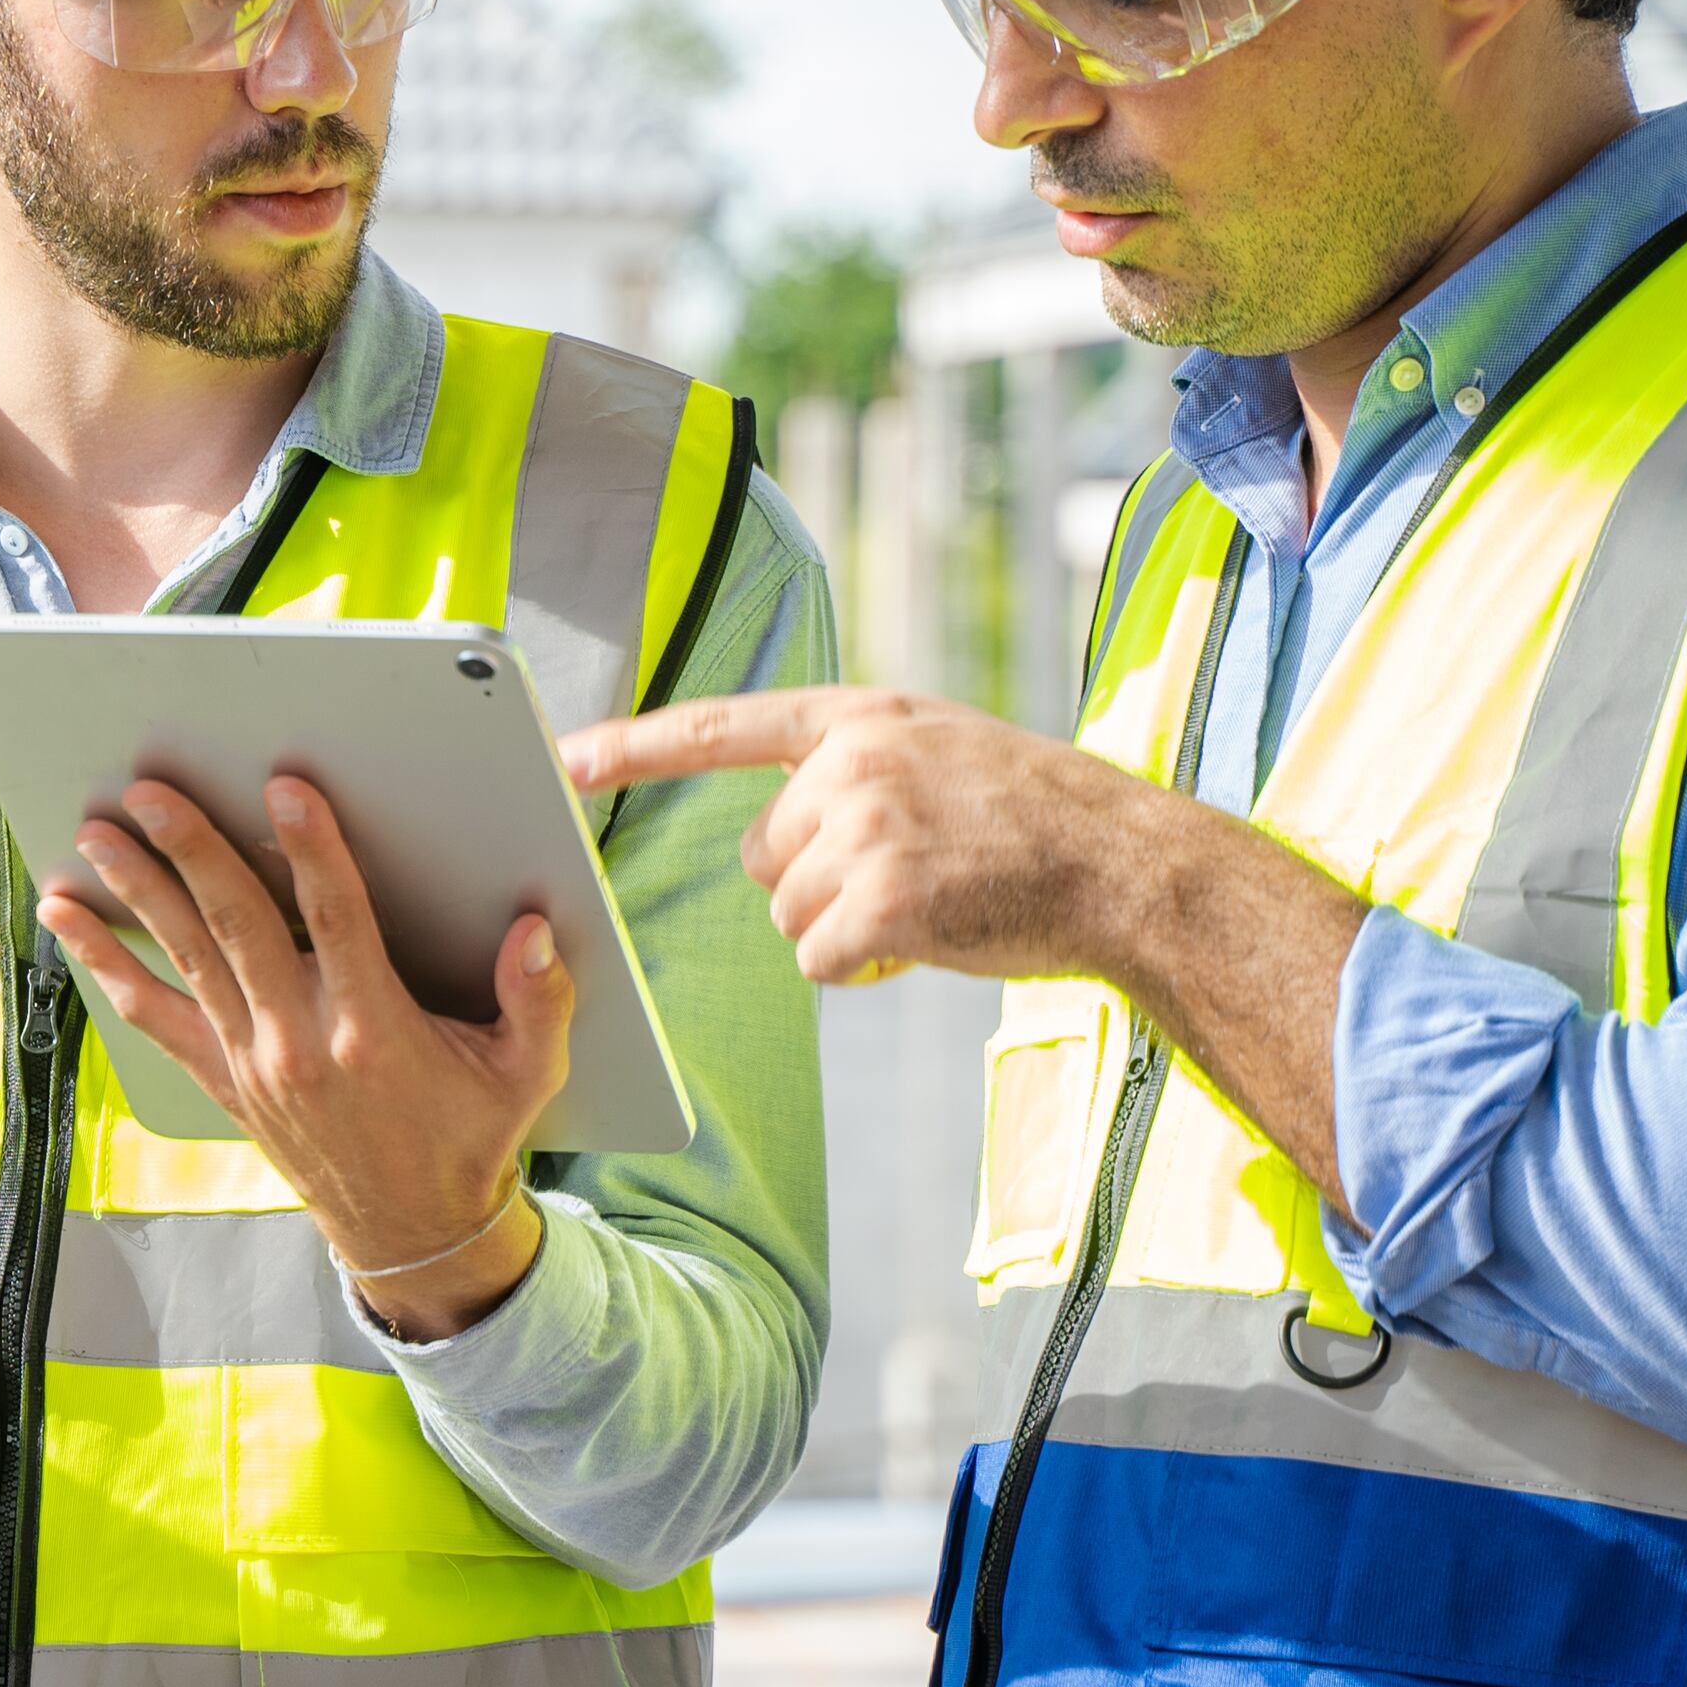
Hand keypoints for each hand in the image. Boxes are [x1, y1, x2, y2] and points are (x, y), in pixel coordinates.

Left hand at [39, 773, 565, 1341]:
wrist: (411, 1233)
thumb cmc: (469, 1140)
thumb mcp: (526, 1074)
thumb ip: (539, 1000)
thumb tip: (535, 931)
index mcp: (373, 1029)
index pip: (337, 919)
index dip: (311, 850)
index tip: (282, 790)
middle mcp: (300, 1041)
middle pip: (236, 926)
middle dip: (190, 852)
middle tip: (150, 793)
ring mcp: (253, 1061)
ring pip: (185, 959)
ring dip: (137, 892)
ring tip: (96, 835)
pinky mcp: (224, 1079)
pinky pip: (154, 1014)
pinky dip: (108, 965)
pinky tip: (70, 920)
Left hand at [558, 686, 1237, 989]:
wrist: (1123, 866)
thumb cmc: (1032, 820)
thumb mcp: (937, 751)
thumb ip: (852, 769)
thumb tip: (768, 841)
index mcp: (859, 718)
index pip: (723, 726)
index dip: (635, 744)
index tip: (562, 756)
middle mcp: (852, 764)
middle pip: (761, 854)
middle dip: (816, 881)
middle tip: (912, 872)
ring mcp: (867, 830)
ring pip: (788, 912)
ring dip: (846, 927)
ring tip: (933, 897)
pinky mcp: (884, 902)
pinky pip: (821, 960)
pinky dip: (864, 968)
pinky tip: (931, 937)